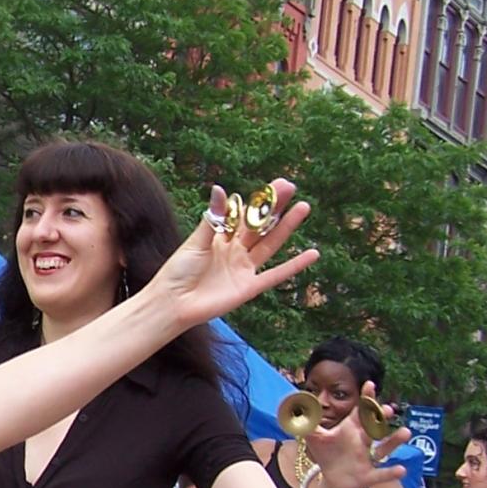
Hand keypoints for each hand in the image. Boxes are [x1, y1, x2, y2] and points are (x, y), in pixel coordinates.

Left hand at [146, 181, 318, 331]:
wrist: (173, 303)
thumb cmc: (178, 271)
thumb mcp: (196, 241)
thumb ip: (214, 219)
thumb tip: (221, 189)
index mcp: (221, 237)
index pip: (245, 214)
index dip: (260, 200)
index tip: (276, 183)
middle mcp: (235, 251)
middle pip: (260, 226)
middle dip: (276, 207)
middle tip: (292, 187)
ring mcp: (244, 269)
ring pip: (270, 244)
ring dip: (287, 227)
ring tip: (303, 207)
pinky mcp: (249, 287)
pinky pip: (276, 275)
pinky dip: (294, 266)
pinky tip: (313, 254)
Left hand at [302, 382, 409, 487]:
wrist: (334, 480)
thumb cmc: (328, 454)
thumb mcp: (315, 437)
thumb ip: (306, 421)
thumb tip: (292, 403)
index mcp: (351, 429)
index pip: (360, 410)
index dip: (365, 398)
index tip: (370, 384)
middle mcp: (363, 441)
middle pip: (373, 426)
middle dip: (380, 417)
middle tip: (387, 409)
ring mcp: (368, 458)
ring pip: (384, 448)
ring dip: (394, 440)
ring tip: (405, 431)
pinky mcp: (368, 476)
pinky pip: (381, 474)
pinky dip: (390, 473)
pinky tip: (401, 469)